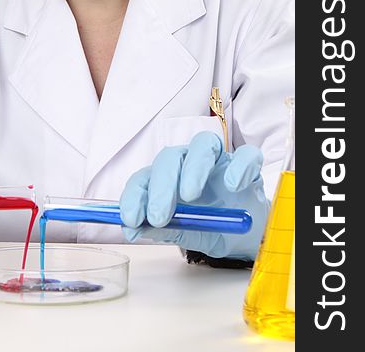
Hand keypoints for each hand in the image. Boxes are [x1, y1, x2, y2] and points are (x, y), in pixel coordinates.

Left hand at [119, 131, 269, 260]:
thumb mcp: (187, 234)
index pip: (146, 177)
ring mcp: (219, 160)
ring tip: (190, 195)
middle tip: (159, 216)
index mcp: (169, 179)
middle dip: (161, 186)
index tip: (131, 219)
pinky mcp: (248, 163)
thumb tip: (131, 229)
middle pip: (171, 158)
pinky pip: (245, 155)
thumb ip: (164, 230)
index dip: (135, 195)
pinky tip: (232, 185)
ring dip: (194, 168)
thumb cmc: (213, 228)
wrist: (249, 235)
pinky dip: (238, 166)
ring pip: (203, 144)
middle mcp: (190, 163)